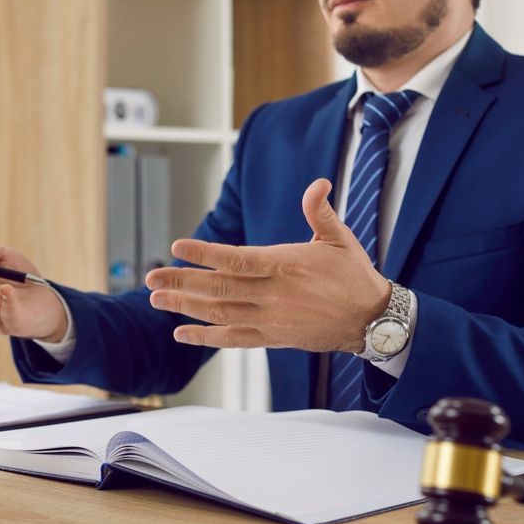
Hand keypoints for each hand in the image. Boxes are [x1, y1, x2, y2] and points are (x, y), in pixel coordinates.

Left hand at [144, 178, 390, 352]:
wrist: (372, 321)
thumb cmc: (354, 276)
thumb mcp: (339, 239)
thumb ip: (320, 211)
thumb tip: (317, 184)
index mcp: (286, 266)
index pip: (237, 259)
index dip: (205, 254)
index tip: (176, 246)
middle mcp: (273, 295)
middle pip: (219, 288)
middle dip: (182, 282)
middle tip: (151, 276)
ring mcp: (270, 320)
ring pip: (220, 314)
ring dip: (185, 307)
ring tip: (156, 299)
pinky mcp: (272, 338)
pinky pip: (232, 339)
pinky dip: (205, 337)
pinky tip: (180, 334)